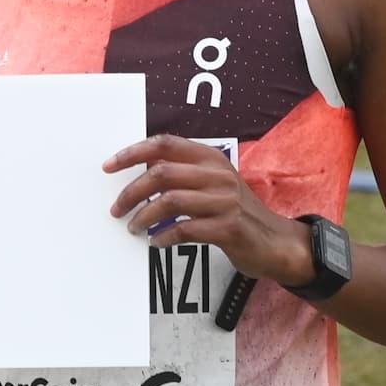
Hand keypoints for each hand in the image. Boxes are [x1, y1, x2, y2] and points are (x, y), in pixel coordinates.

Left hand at [105, 136, 313, 284]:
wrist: (276, 241)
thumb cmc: (236, 212)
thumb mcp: (213, 183)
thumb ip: (183, 173)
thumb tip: (139, 171)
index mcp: (211, 158)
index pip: (165, 144)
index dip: (132, 153)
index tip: (109, 167)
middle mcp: (218, 175)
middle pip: (161, 173)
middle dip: (130, 192)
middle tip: (117, 209)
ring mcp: (225, 201)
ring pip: (169, 201)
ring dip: (143, 217)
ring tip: (134, 227)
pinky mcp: (229, 227)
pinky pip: (185, 229)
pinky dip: (164, 237)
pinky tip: (157, 242)